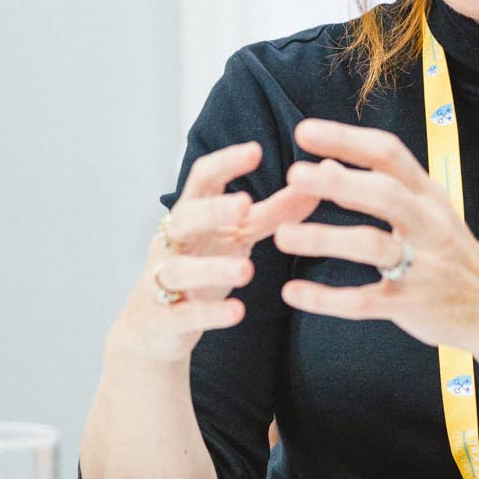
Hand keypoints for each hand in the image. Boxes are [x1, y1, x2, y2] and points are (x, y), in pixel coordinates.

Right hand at [110, 140, 318, 364]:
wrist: (157, 328)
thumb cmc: (200, 266)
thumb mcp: (238, 236)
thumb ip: (275, 210)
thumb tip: (322, 177)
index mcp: (192, 214)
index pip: (202, 179)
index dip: (225, 163)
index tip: (254, 150)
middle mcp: (174, 242)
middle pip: (185, 217)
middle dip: (212, 210)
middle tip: (245, 204)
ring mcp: (164, 279)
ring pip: (180, 269)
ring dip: (213, 268)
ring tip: (247, 270)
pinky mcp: (164, 317)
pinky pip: (184, 314)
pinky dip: (209, 313)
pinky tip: (236, 312)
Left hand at [275, 119, 478, 354]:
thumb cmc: (450, 252)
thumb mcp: (423, 211)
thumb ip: (377, 186)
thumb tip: (324, 163)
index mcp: (427, 195)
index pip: (388, 154)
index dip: (346, 139)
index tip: (304, 132)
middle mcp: (428, 224)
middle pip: (384, 194)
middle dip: (338, 183)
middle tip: (292, 175)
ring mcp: (423, 265)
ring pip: (372, 246)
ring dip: (324, 239)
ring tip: (281, 236)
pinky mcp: (412, 305)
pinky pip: (365, 301)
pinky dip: (327, 299)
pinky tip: (291, 292)